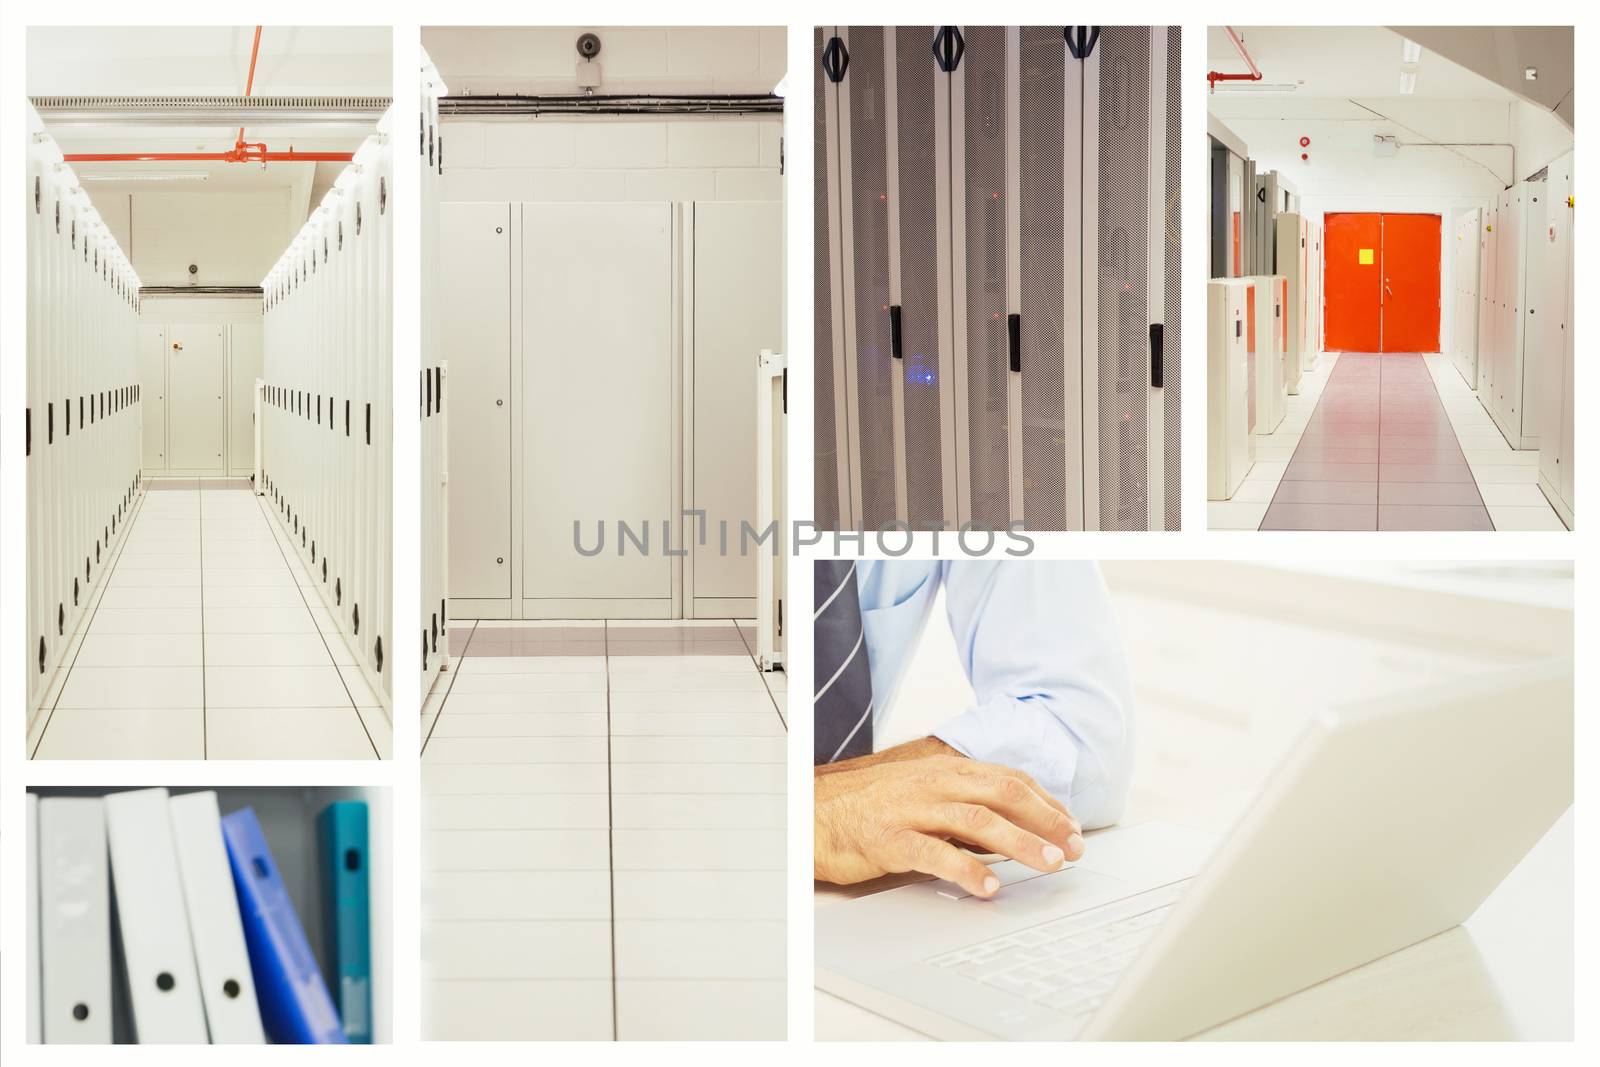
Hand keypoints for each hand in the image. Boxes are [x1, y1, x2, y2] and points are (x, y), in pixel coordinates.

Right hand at [815, 739, 1083, 897]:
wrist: (812, 813)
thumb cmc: (870, 808)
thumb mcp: (923, 796)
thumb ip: (964, 807)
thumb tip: (1014, 829)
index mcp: (945, 771)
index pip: (1009, 780)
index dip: (1046, 803)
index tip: (1073, 828)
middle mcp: (934, 784)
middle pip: (1003, 794)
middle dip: (1046, 821)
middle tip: (1074, 848)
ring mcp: (912, 809)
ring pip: (979, 821)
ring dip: (1021, 843)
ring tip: (1048, 864)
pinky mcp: (890, 839)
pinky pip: (935, 854)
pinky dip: (967, 870)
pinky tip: (989, 887)